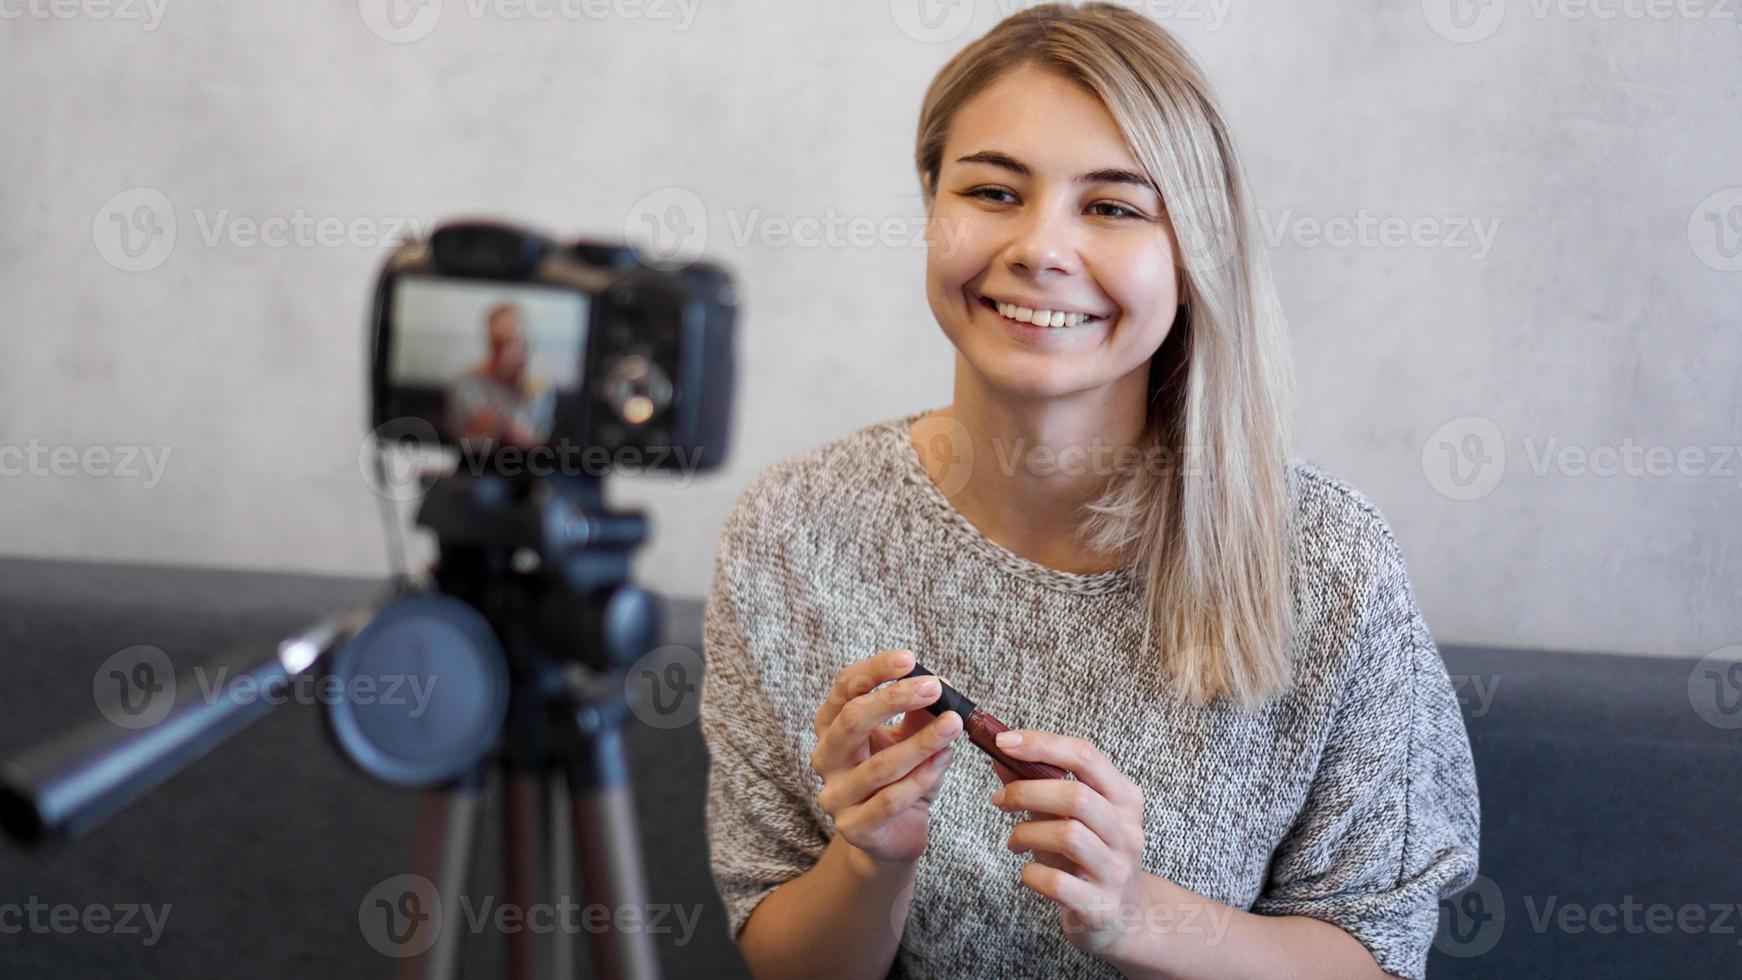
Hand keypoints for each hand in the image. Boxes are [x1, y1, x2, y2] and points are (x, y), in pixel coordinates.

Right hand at [810, 649, 964, 867]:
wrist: (892, 835)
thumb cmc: (898, 777)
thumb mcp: (908, 738)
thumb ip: (919, 713)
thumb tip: (939, 683)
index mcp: (831, 726)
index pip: (844, 688)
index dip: (875, 670)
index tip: (909, 660)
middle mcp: (826, 758)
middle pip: (852, 720)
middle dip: (895, 699)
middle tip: (934, 688)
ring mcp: (836, 795)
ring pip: (880, 765)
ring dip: (922, 742)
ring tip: (953, 725)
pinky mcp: (854, 827)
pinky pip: (891, 800)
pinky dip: (923, 778)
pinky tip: (944, 761)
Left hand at [987, 730, 1149, 958]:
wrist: (1123, 917)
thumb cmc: (1089, 857)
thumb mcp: (1068, 816)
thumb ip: (1037, 784)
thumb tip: (999, 754)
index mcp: (1124, 798)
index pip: (1086, 755)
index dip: (1042, 744)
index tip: (1003, 741)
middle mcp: (1127, 831)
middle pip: (1076, 796)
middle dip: (1026, 792)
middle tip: (999, 801)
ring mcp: (1117, 870)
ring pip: (1068, 835)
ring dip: (1026, 833)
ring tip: (1014, 841)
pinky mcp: (1101, 906)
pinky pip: (1057, 882)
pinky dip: (1031, 873)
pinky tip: (1028, 871)